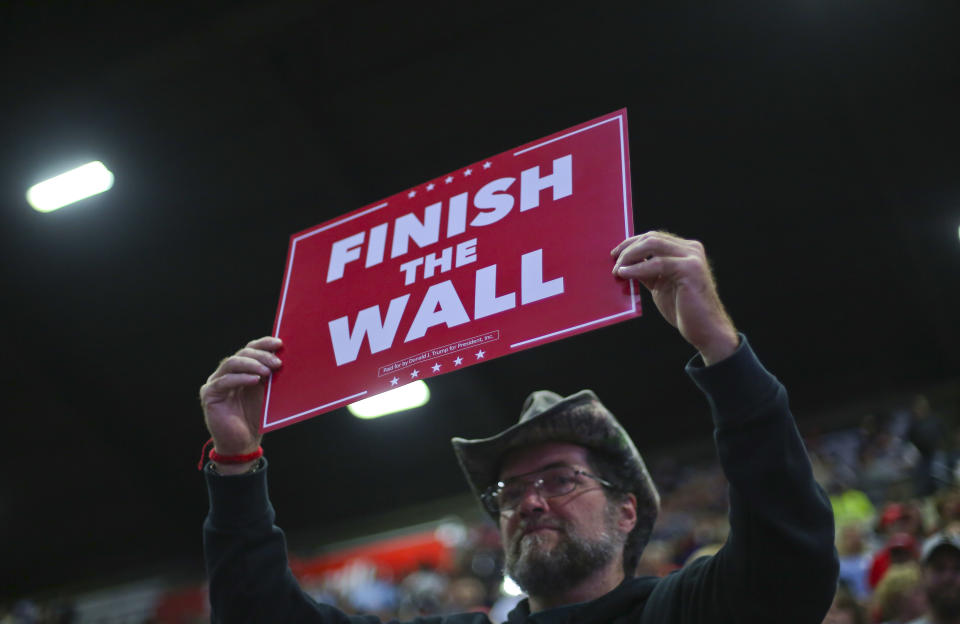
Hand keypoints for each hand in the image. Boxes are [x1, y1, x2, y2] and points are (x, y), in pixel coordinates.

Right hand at [199, 336, 282, 454]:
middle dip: (261, 356)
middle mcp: (227, 373)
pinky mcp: (209, 395)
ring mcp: (216, 382)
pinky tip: (254, 380)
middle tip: (277, 362)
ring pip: (232, 363)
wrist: (243, 444)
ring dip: (252, 364)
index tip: (279, 343)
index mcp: (242, 370)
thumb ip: (271, 377)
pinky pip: (224, 382)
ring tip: (267, 371)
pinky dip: (240, 378)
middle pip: (242, 354)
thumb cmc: (256, 418)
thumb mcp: (267, 394)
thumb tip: (286, 359)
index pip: (251, 349)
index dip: (264, 343)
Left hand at [611, 232, 737, 364]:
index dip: (631, 243)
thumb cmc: (683, 310)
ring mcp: (692, 257)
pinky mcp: (690, 269)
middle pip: (652, 238)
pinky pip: (657, 263)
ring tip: (618, 270)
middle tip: (614, 262)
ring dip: (630, 256)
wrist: (705, 329)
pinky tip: (625, 273)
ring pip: (653, 244)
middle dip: (628, 248)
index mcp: (685, 250)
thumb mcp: (660, 285)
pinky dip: (638, 268)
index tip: (615, 254)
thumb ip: (647, 272)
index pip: (654, 238)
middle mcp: (691, 249)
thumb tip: (624, 264)